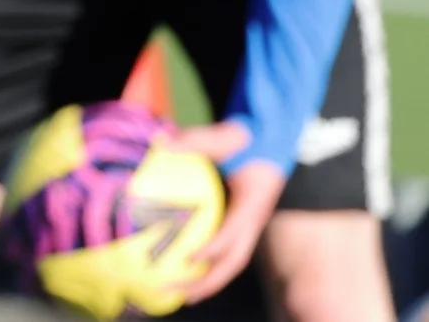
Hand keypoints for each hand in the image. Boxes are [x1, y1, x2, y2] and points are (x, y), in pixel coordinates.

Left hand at [168, 122, 278, 303]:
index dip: (214, 247)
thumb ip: (195, 140)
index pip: (234, 232)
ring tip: (174, 295)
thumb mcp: (224, 136)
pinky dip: (206, 268)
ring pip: (230, 264)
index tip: (191, 258)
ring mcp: (247, 228)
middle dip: (207, 281)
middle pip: (233, 262)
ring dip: (206, 282)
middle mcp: (251, 222)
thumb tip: (161, 142)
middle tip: (176, 292)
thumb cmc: (245, 140)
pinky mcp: (239, 228)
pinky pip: (224, 254)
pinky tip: (181, 274)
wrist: (270, 141)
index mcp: (251, 204)